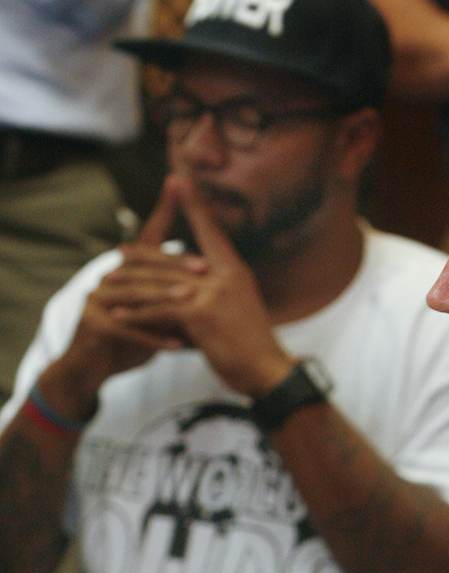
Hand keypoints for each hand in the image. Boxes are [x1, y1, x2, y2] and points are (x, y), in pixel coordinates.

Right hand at [40, 180, 191, 418]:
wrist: (94, 370)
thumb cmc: (133, 339)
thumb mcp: (160, 313)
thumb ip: (177, 292)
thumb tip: (217, 272)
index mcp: (127, 270)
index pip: (150, 237)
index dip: (164, 212)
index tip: (180, 186)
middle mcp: (109, 276)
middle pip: (145, 266)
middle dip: (175, 267)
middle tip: (205, 271)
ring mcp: (96, 298)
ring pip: (135, 294)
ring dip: (164, 299)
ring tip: (191, 302)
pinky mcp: (90, 323)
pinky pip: (126, 327)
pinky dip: (154, 336)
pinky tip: (178, 345)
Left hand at [111, 174, 294, 396]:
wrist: (268, 369)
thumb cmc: (254, 341)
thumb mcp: (241, 304)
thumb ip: (218, 288)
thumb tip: (194, 280)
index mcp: (234, 269)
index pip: (210, 230)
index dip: (194, 204)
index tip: (180, 179)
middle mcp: (224, 275)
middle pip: (174, 257)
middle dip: (143, 253)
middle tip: (120, 249)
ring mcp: (212, 294)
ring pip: (160, 283)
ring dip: (130, 283)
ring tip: (108, 283)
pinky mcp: (200, 317)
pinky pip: (159, 311)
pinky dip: (136, 313)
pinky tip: (118, 314)